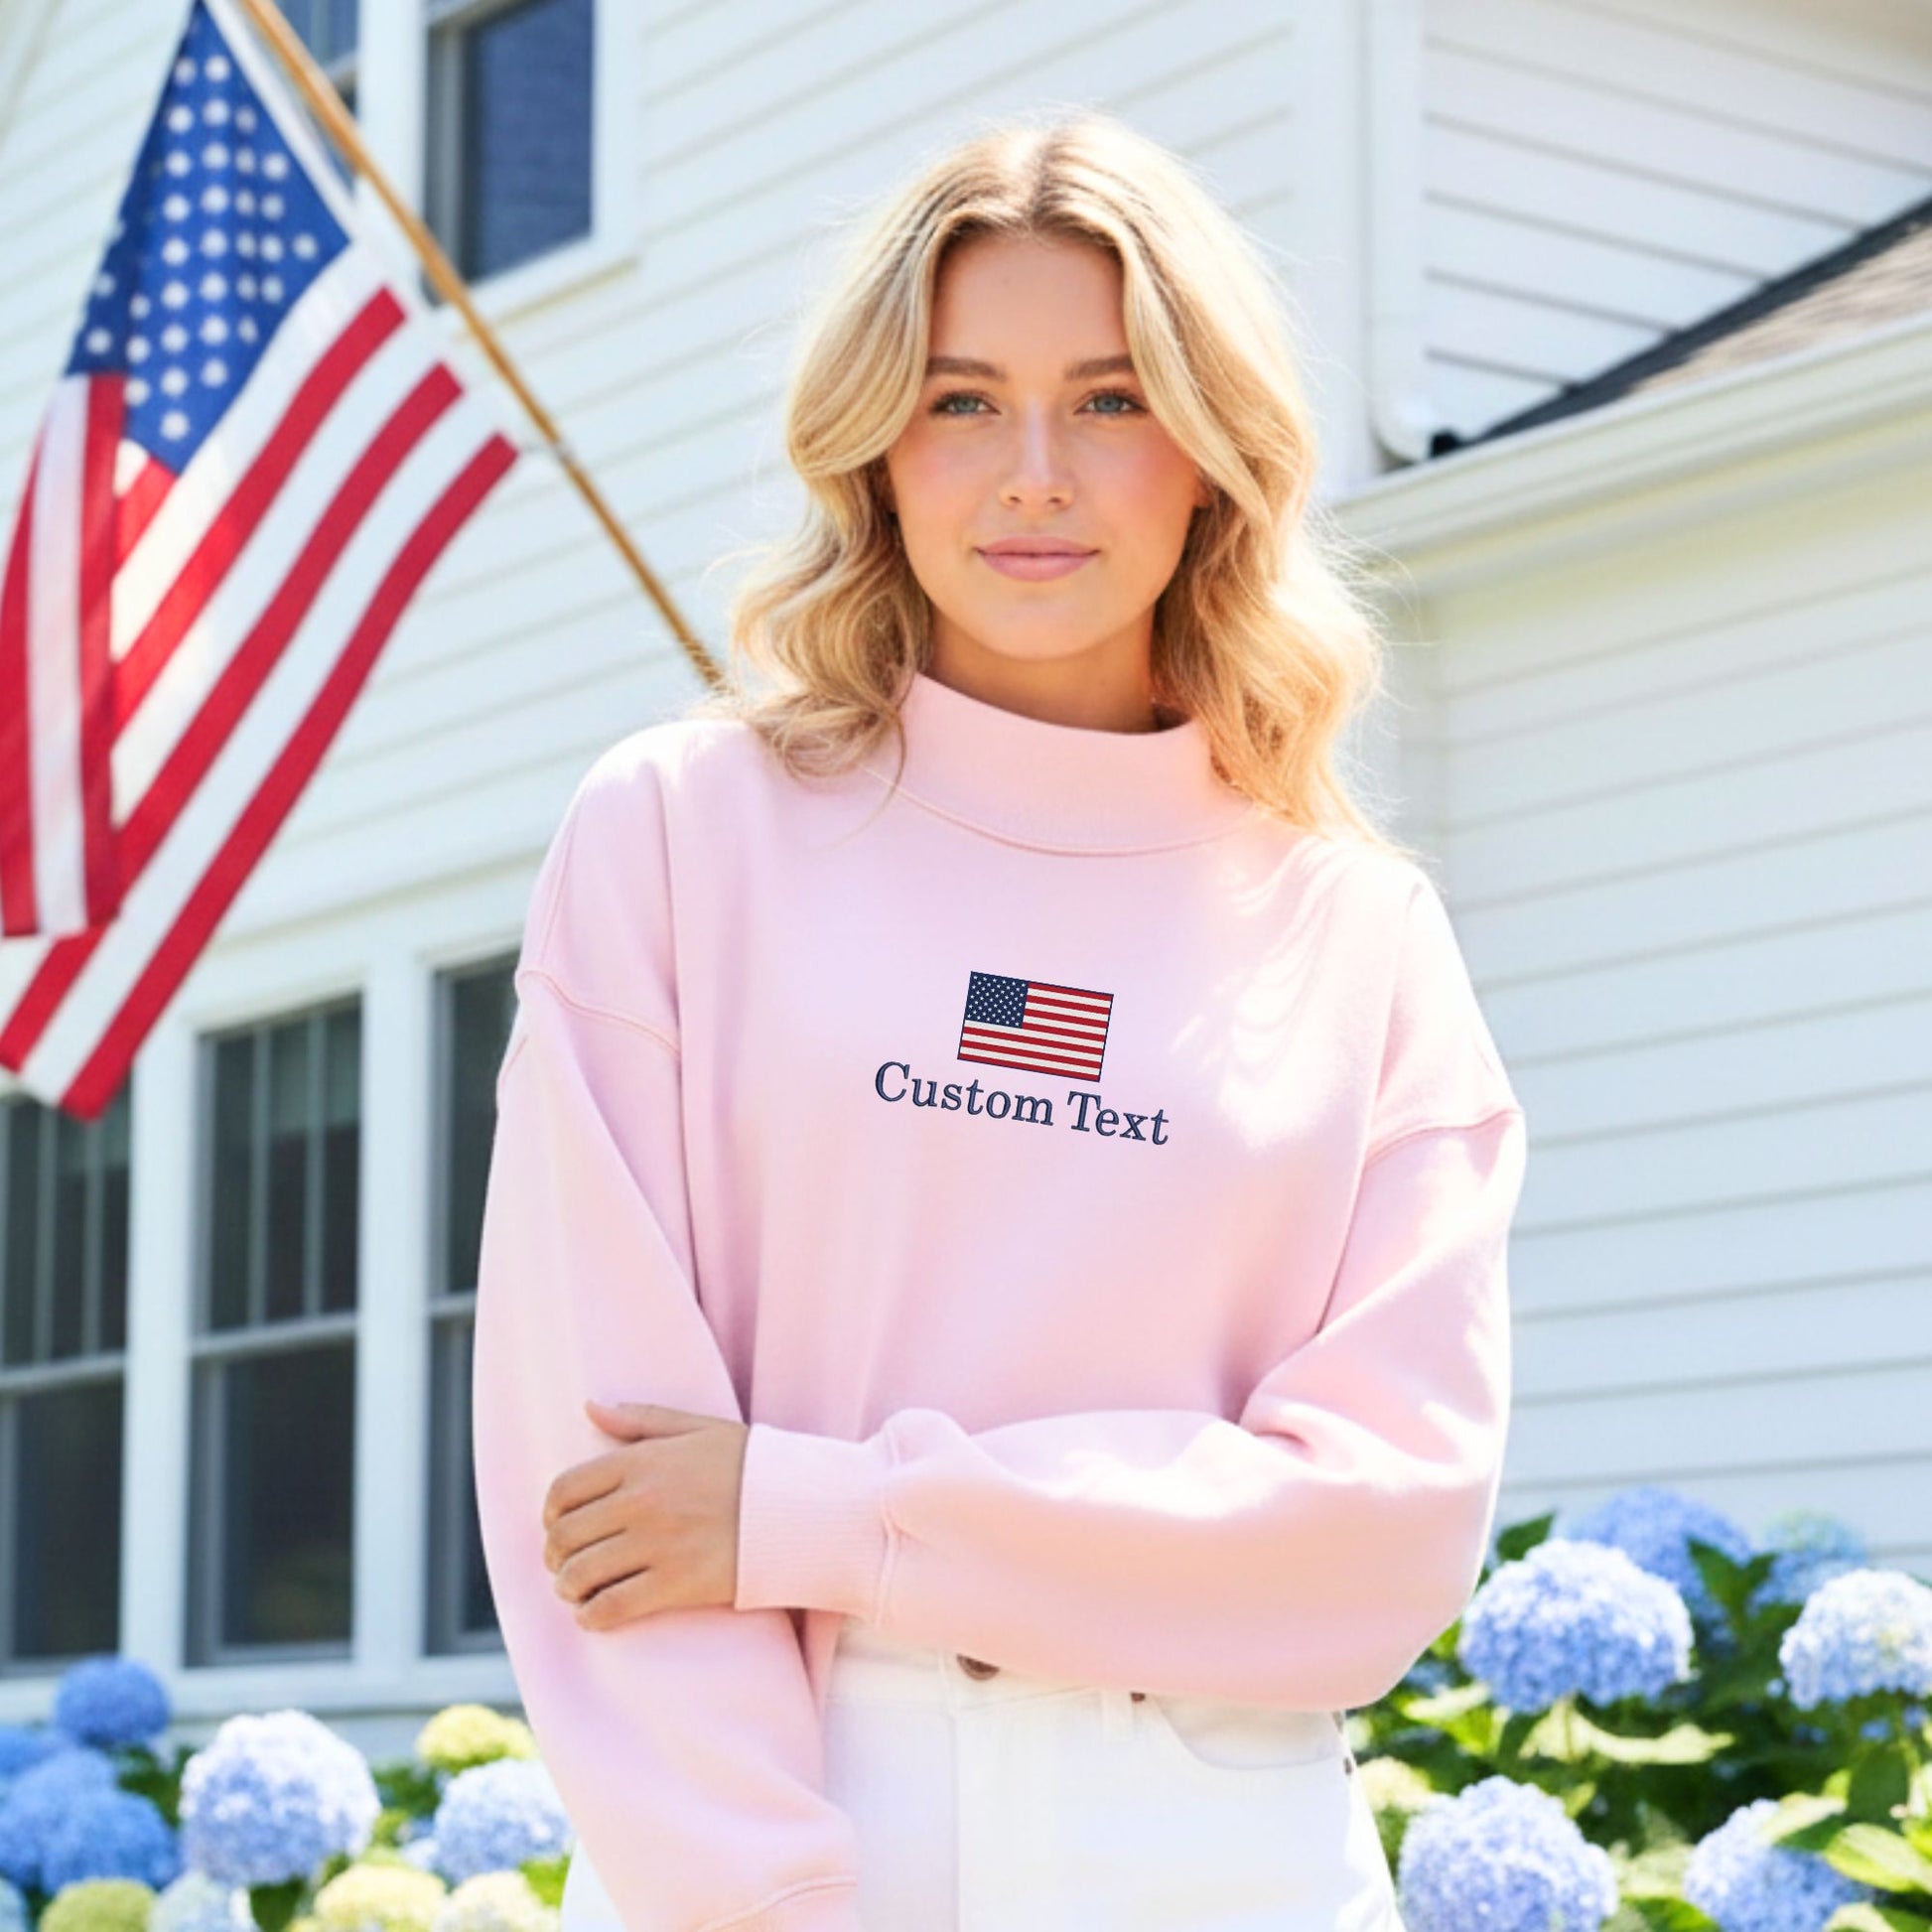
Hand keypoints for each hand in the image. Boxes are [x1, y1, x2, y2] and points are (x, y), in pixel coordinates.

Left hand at [541, 1399, 749, 1627]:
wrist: (804, 1508)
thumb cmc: (753, 1465)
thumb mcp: (699, 1428)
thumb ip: (641, 1419)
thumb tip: (590, 1407)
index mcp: (642, 1461)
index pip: (565, 1489)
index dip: (551, 1513)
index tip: (558, 1526)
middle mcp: (642, 1501)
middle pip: (565, 1536)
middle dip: (555, 1555)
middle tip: (564, 1564)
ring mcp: (657, 1544)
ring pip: (580, 1575)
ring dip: (568, 1588)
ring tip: (577, 1591)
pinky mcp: (675, 1585)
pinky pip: (610, 1608)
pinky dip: (592, 1616)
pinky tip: (596, 1613)